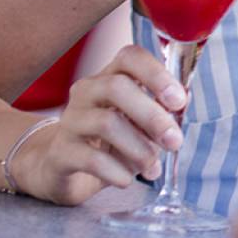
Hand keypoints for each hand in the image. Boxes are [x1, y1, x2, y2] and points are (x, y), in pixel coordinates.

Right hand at [12, 44, 184, 204]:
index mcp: (110, 78)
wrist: (62, 168)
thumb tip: (178, 118)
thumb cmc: (111, 141)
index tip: (178, 101)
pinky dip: (116, 171)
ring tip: (152, 169)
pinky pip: (90, 158)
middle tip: (174, 142)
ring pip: (106, 123)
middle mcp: (86, 92)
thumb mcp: (139, 124)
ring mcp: (69, 121)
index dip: (157, 74)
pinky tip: (127, 180)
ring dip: (139, 149)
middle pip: (117, 87)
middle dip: (153, 116)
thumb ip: (159, 115)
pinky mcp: (59, 152)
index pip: (130, 57)